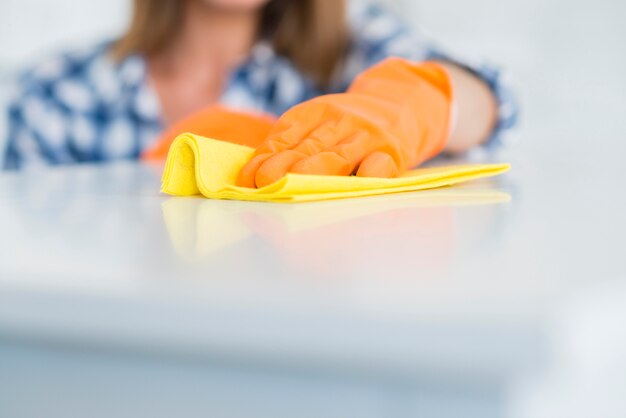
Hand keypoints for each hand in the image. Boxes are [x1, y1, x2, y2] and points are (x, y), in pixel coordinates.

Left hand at [236, 59, 453, 187]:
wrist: (403, 104)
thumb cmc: (349, 125)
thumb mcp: (320, 121)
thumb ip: (292, 143)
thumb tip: (253, 176)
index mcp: (314, 113)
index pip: (284, 136)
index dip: (265, 158)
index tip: (247, 180)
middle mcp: (339, 121)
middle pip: (307, 147)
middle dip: (283, 167)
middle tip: (263, 184)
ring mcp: (367, 137)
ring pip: (338, 158)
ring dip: (314, 174)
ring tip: (293, 186)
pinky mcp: (392, 152)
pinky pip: (379, 165)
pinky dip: (368, 174)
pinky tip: (356, 183)